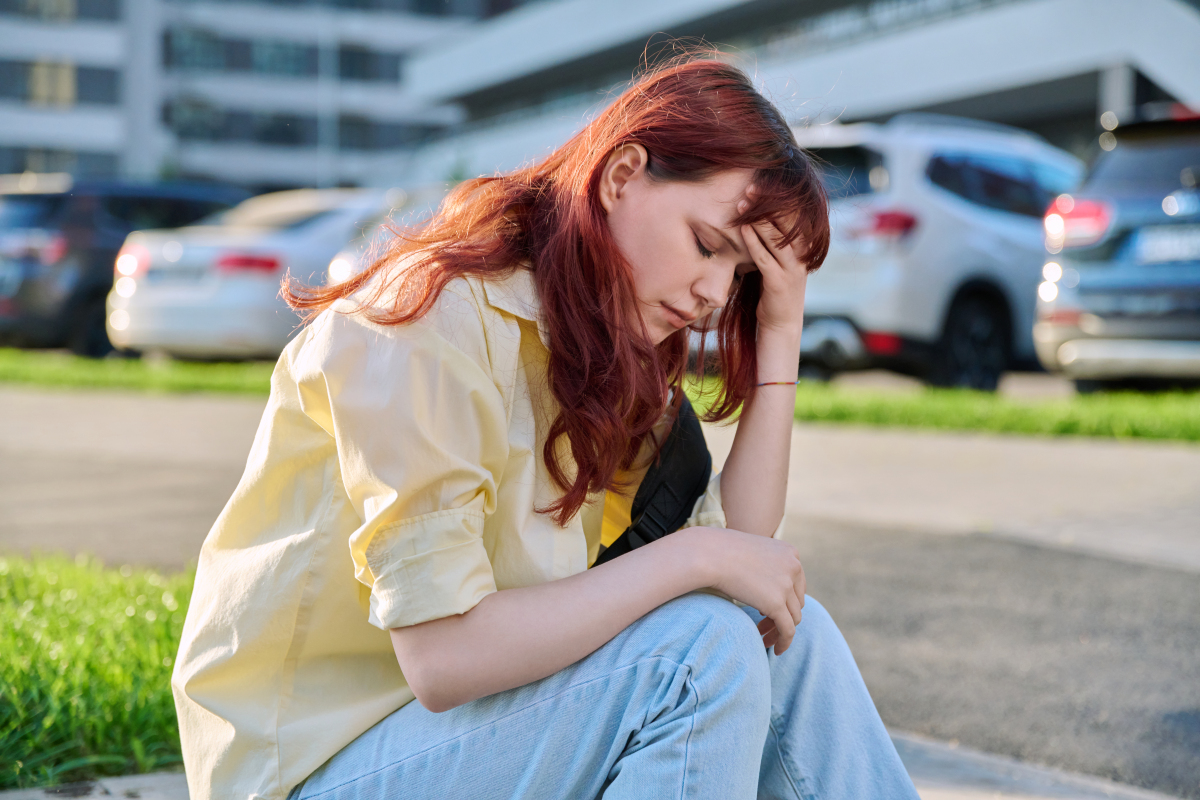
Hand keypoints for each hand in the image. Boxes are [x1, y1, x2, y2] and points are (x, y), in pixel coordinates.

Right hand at [687, 527, 806, 654]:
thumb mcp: (751, 552)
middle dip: (783, 615)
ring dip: (780, 629)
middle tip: (763, 623)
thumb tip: (764, 587)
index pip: (797, 583)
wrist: (709, 554)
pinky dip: (783, 641)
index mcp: (790, 553)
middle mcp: (794, 567)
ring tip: (764, 636)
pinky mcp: (776, 604)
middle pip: (796, 601)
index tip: (767, 608)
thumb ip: (764, 566)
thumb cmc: (720, 551)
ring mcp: (786, 585)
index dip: (785, 599)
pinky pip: (788, 630)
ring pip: (794, 618)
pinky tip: (774, 649)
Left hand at [739, 193, 809, 337]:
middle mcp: (802, 255)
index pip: (793, 216)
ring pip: (776, 237)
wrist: (781, 322)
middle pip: (786, 222)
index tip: (761, 184)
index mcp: (804, 246)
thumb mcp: (777, 259)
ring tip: (743, 203)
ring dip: (758, 219)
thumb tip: (757, 214)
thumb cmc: (774, 287)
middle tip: (751, 187)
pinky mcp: (779, 282)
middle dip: (768, 203)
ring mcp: (792, 269)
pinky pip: (765, 257)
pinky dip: (754, 241)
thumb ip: (773, 240)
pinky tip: (743, 228)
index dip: (778, 199)